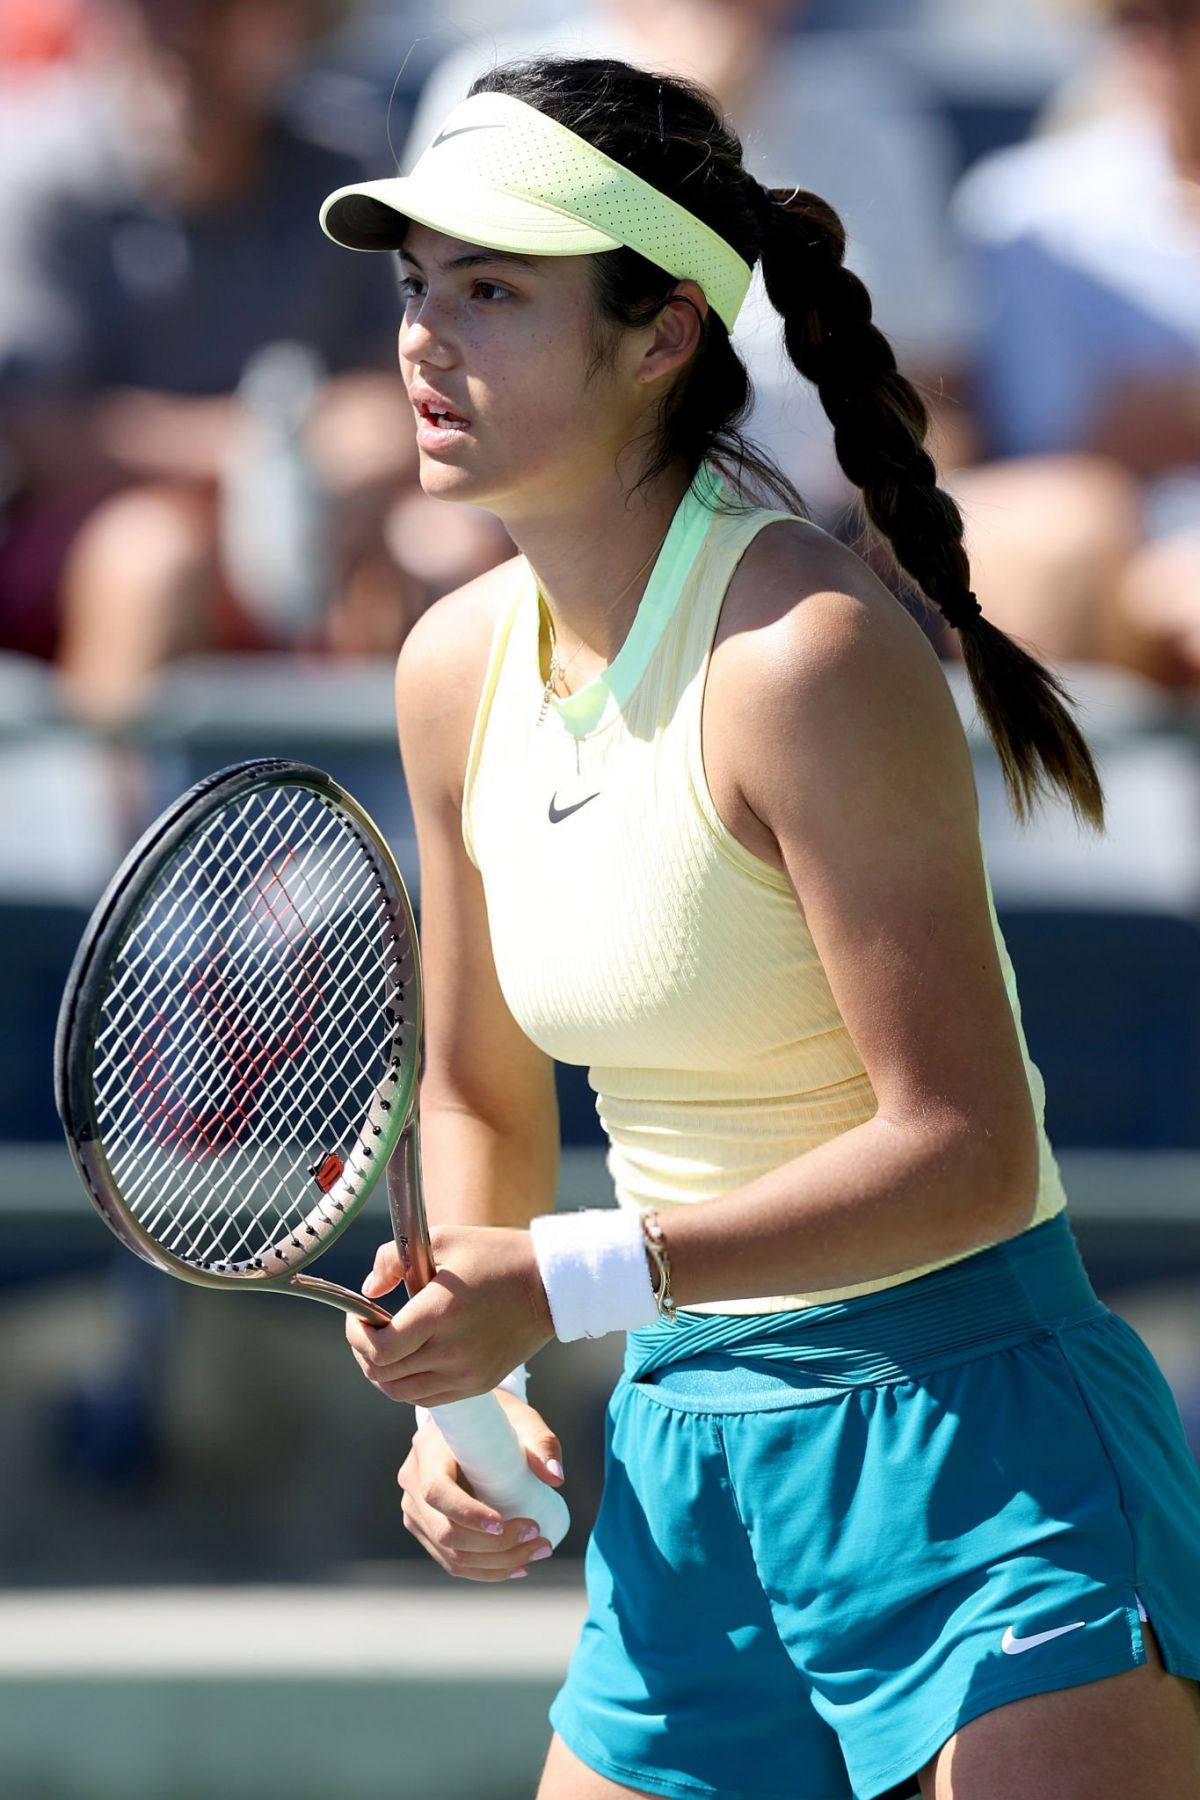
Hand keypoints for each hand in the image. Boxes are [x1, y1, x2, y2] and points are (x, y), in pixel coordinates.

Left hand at [345, 1224, 553, 1406]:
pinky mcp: (479, 1384)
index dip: (357, 1336)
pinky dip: (410, 1384)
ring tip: (387, 1346)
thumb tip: (367, 1292)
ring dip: (384, 1373)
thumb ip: (393, 1259)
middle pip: (383, 1376)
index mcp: (440, 1313)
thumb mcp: (443, 1239)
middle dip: (364, 1353)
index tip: (359, 1317)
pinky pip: (428, 1399)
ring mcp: (467, 1374)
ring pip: (401, 1393)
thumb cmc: (495, 1255)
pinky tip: (413, 1359)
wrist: (550, 1285)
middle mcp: (452, 1351)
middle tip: (367, 1329)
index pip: (379, 1350)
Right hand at [399, 1390, 564, 1580]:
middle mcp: (412, 1481)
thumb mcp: (521, 1421)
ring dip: (496, 1563)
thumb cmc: (497, 1421)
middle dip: (494, 1546)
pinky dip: (484, 1570)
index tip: (504, 1523)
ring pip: (450, 1554)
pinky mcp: (426, 1528)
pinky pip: (451, 1560)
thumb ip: (540, 1443)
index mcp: (427, 1450)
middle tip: (537, 1539)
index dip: (468, 1514)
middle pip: (445, 1531)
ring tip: (535, 1554)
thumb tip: (556, 1477)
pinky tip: (517, 1566)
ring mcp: (415, 1509)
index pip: (437, 1492)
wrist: (472, 1425)